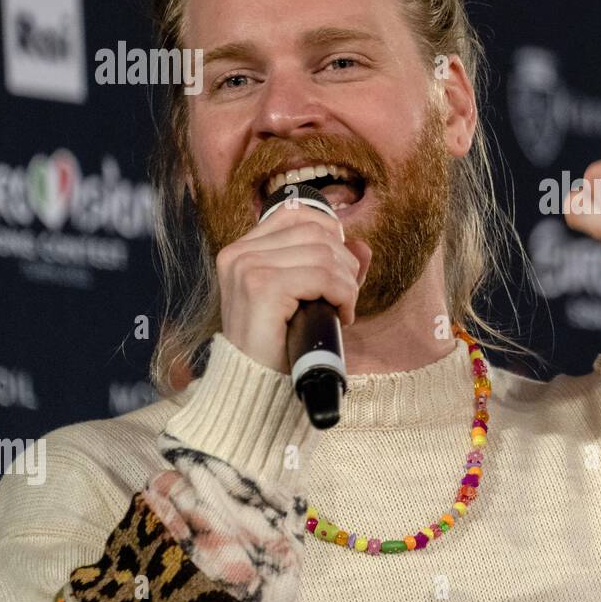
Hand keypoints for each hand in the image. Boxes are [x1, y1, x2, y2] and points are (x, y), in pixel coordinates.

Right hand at [216, 206, 372, 372]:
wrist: (255, 388)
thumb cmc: (279, 344)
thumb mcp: (305, 298)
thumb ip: (331, 267)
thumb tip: (361, 244)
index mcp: (241, 250)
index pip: (295, 213)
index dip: (329, 234)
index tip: (339, 268)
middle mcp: (239, 254)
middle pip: (315, 231)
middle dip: (344, 262)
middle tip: (345, 296)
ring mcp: (247, 268)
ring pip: (323, 253)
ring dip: (346, 283)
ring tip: (343, 308)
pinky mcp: (261, 288)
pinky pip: (323, 276)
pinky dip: (343, 295)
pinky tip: (341, 315)